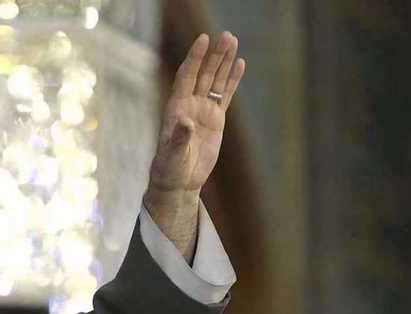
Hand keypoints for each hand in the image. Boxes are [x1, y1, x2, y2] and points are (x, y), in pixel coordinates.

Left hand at [148, 32, 245, 196]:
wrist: (179, 180)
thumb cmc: (170, 168)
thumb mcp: (173, 155)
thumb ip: (180, 138)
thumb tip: (187, 121)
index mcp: (176, 108)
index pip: (186, 76)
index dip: (195, 58)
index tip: (202, 40)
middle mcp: (189, 104)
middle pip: (203, 74)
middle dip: (214, 55)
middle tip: (227, 35)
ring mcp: (203, 110)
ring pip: (215, 81)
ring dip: (224, 61)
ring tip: (233, 40)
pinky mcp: (215, 119)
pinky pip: (225, 95)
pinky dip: (232, 80)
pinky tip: (240, 64)